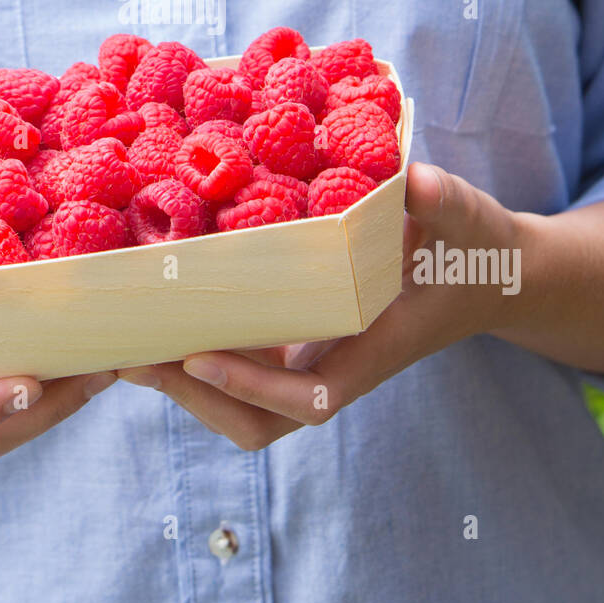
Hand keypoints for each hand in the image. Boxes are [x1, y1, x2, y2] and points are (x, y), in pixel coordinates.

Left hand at [118, 162, 524, 449]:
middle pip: (259, 419)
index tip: (199, 356)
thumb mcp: (465, 217)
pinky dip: (196, 358)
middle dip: (196, 397)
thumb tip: (420, 183)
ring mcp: (313, 361)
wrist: (479, 274)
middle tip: (131, 355)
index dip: (255, 386)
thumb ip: (446, 203)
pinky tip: (154, 320)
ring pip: (243, 406)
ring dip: (185, 386)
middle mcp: (336, 365)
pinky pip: (241, 369)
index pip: (311, 396)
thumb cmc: (470, 247)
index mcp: (374, 349)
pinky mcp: (297, 344)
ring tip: (124, 345)